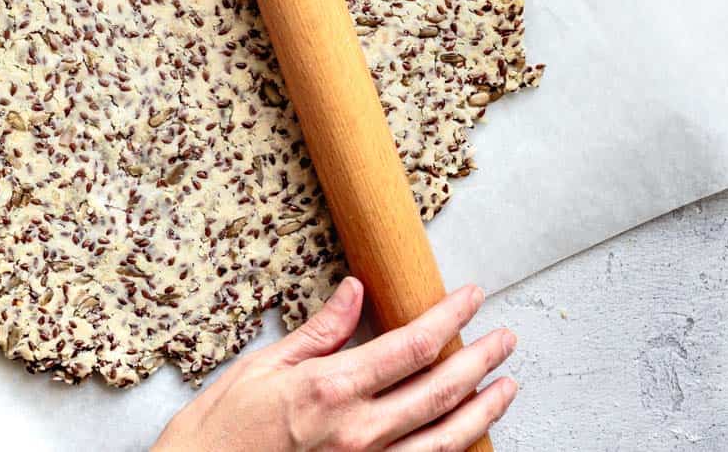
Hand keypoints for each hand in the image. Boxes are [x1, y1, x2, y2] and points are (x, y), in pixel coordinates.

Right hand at [155, 279, 517, 451]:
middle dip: (481, 361)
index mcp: (332, 389)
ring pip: (445, 438)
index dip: (450, 318)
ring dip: (482, 410)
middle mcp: (358, 432)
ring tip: (506, 386)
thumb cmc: (221, 427)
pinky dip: (454, 449)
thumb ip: (319, 332)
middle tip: (505, 338)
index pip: (413, 347)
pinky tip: (468, 434)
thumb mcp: (263, 365)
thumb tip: (353, 292)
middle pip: (441, 391)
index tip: (472, 297)